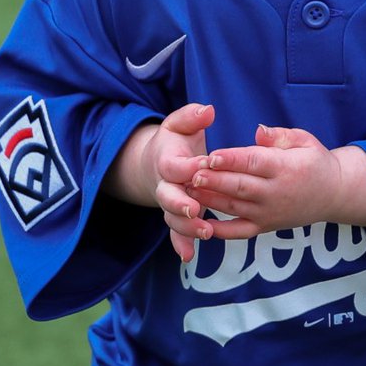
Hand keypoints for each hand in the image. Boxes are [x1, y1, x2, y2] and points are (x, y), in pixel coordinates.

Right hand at [105, 103, 215, 260]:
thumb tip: (208, 110)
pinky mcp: (175, 216)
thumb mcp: (180, 123)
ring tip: (205, 232)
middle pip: (168, 197)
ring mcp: (169, 203)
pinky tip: (190, 256)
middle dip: (181, 204)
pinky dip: (181, 245)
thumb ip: (192, 116)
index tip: (205, 163)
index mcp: (167, 160)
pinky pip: (175, 234)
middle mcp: (166, 184)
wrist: (157, 161)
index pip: (175, 165)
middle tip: (196, 210)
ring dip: (186, 228)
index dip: (188, 166)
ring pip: (173, 219)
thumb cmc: (175, 140)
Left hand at [189, 125, 365, 239]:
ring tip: (187, 191)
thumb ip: (280, 135)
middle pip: (239, 186)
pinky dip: (219, 231)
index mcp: (286, 167)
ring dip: (209, 200)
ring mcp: (269, 213)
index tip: (211, 155)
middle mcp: (276, 193)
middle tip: (190, 173)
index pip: (253, 162)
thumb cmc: (315, 161)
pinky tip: (199, 223)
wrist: (333, 194)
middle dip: (213, 180)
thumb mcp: (304, 140)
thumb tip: (258, 130)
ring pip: (234, 207)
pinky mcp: (265, 227)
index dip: (231, 159)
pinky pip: (238, 232)